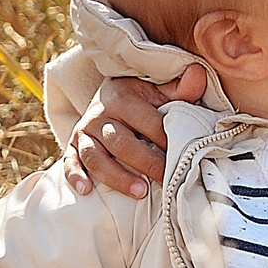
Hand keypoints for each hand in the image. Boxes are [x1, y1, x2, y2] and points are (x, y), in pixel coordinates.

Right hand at [64, 69, 201, 196]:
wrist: (110, 93)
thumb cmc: (142, 97)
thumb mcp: (160, 88)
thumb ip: (180, 88)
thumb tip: (197, 74)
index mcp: (123, 97)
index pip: (148, 123)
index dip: (167, 141)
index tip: (185, 158)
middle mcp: (100, 114)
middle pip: (121, 143)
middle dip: (146, 164)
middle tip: (167, 181)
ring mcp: (84, 131)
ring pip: (95, 156)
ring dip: (117, 177)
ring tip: (140, 192)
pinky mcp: (72, 144)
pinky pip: (69, 161)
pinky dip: (75, 176)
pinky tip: (87, 191)